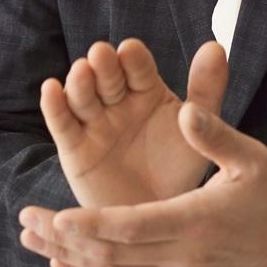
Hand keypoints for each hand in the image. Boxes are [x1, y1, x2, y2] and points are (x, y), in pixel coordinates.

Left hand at [17, 95, 266, 266]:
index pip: (133, 228)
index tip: (57, 217)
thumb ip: (215, 134)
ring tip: (31, 239)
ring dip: (68, 258)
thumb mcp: (251, 158)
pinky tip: (64, 263)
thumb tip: (184, 110)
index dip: (92, 226)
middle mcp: (181, 257)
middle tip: (26, 219)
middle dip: (64, 238)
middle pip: (111, 254)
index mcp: (196, 222)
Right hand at [39, 38, 224, 209]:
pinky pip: (62, 124)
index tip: (130, 50)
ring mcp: (93, 123)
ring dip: (79, 82)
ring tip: (81, 71)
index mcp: (146, 90)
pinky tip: (51, 89)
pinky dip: (54, 106)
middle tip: (101, 54)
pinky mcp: (73, 148)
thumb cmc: (180, 170)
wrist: (158, 220)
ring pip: (82, 97)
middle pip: (107, 78)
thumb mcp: (198, 129)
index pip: (138, 68)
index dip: (133, 59)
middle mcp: (117, 101)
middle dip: (104, 65)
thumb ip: (206, 89)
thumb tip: (215, 46)